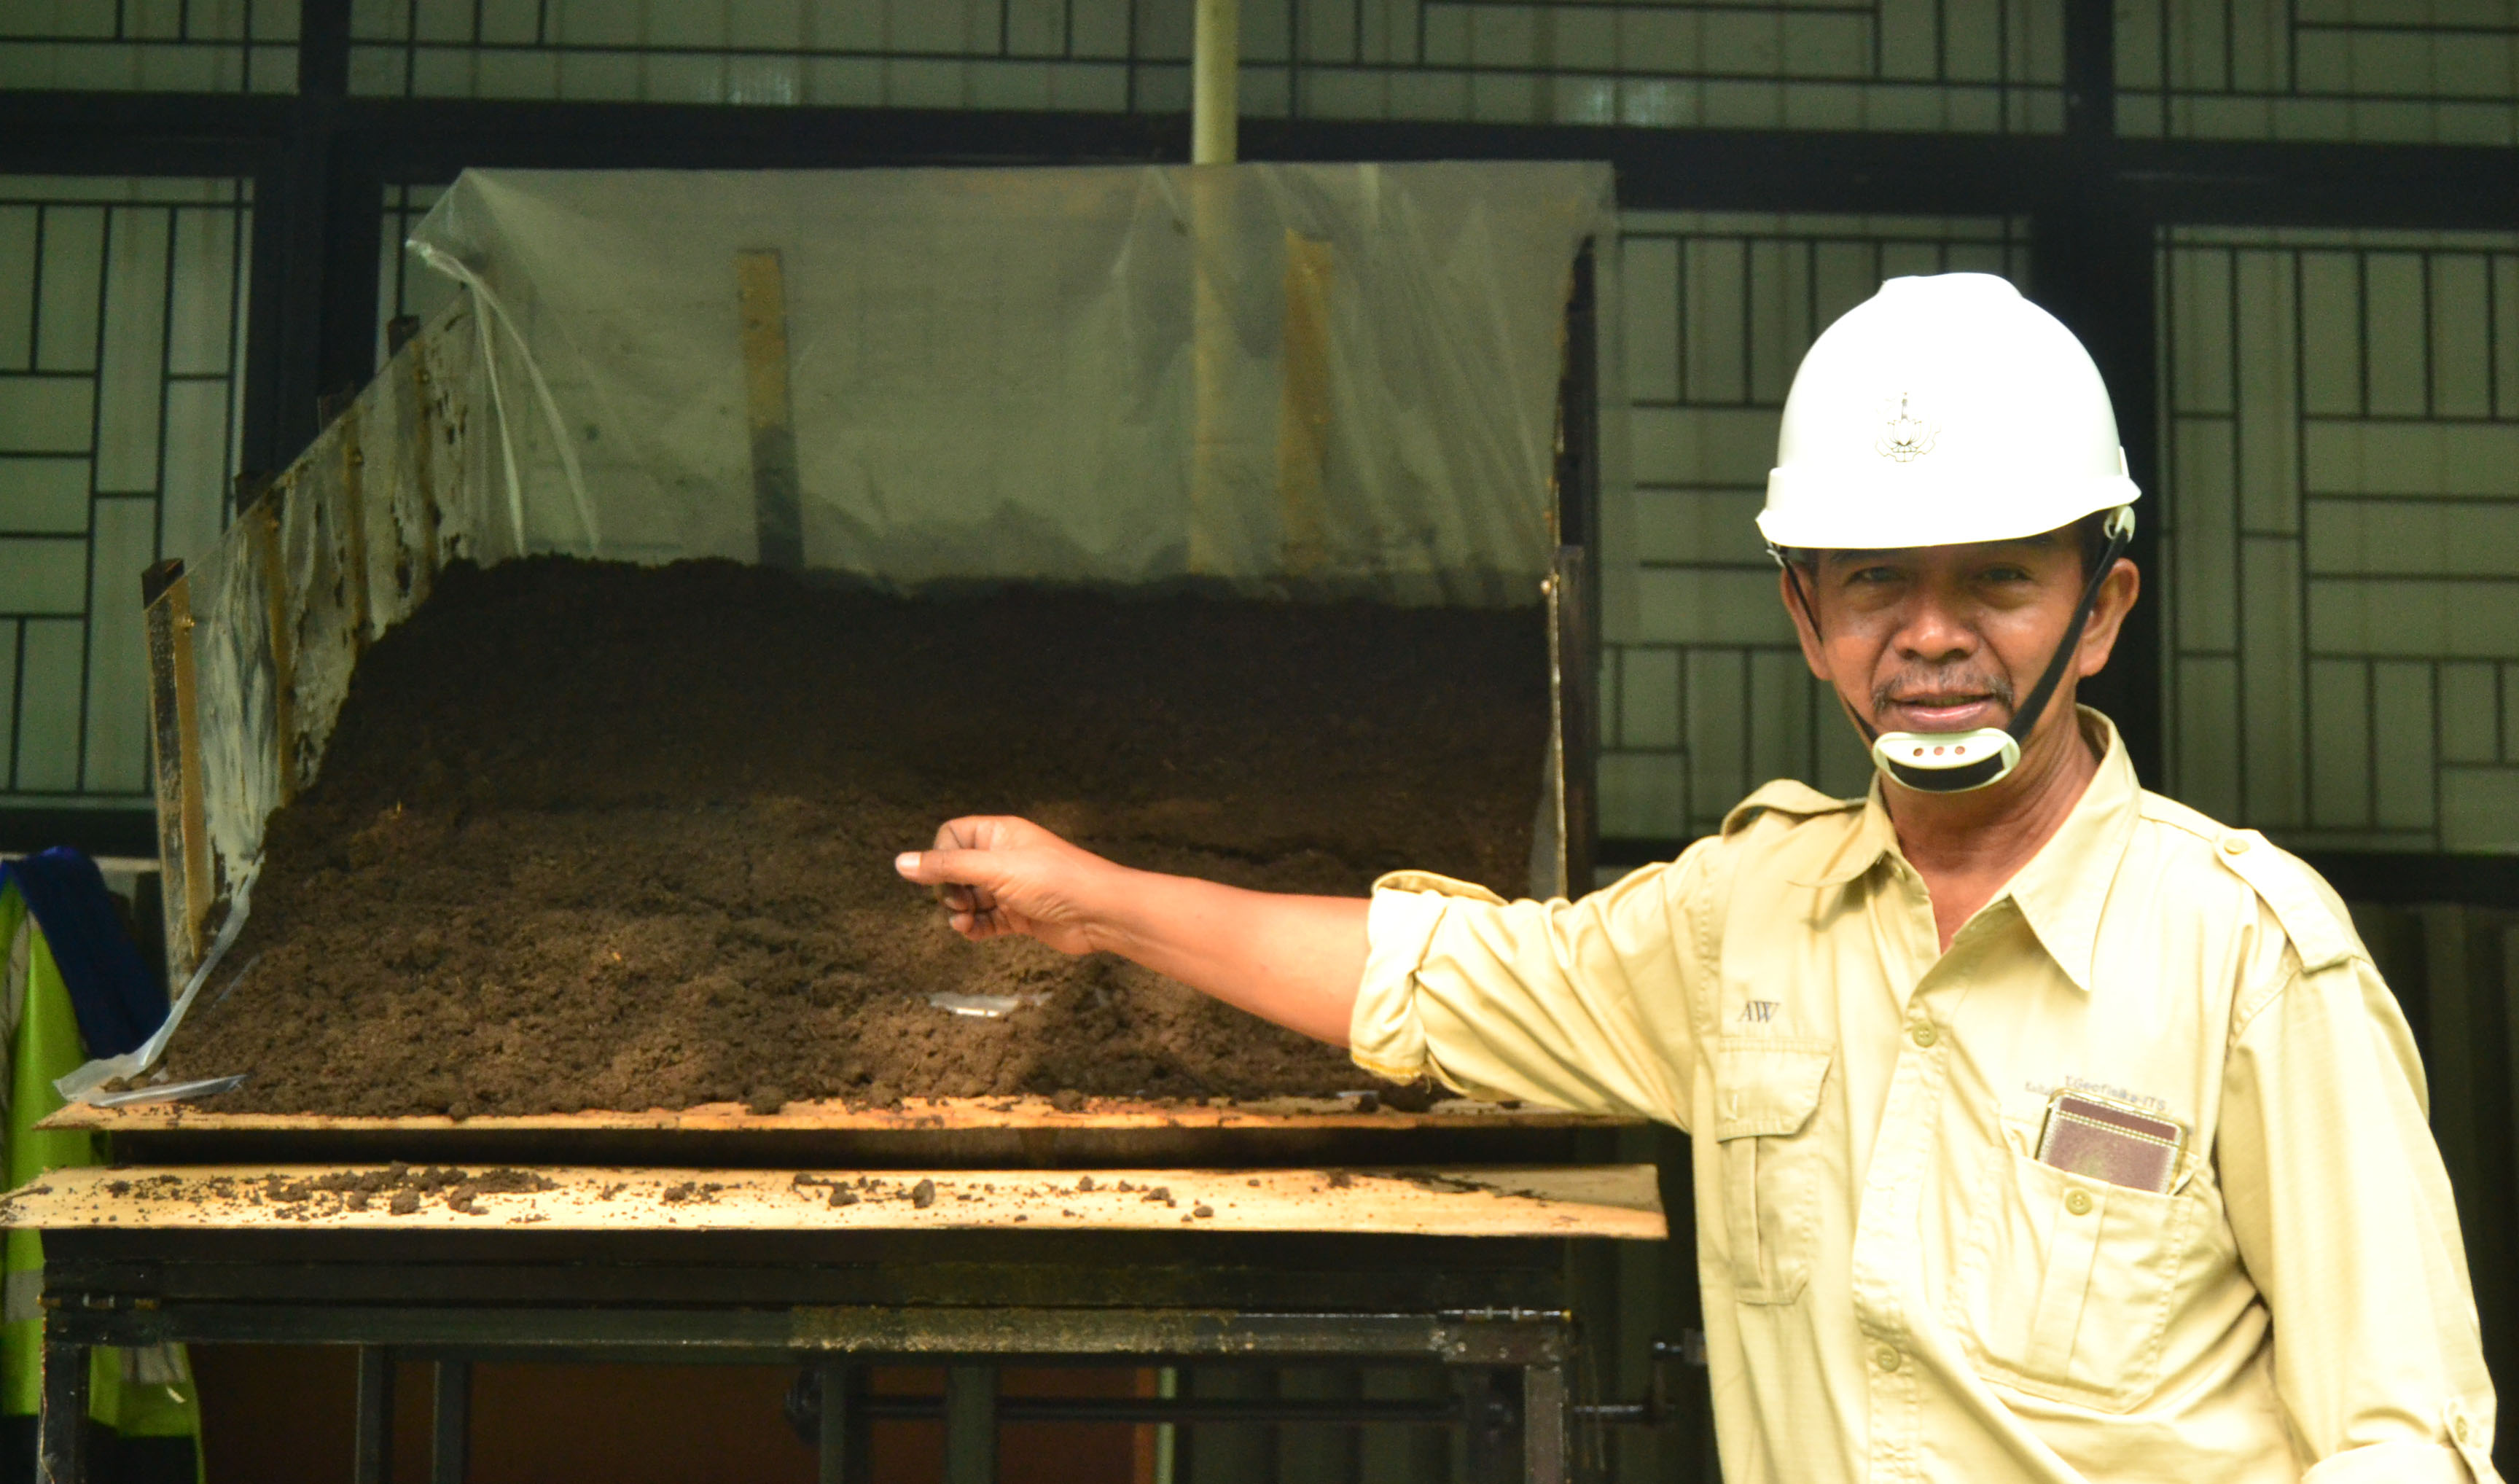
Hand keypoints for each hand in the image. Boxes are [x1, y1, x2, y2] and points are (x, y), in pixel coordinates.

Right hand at [894, 816, 1116, 955]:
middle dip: (949, 890)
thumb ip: (947, 867)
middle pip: (955, 871)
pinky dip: (975, 928)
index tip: (947, 876)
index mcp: (999, 834)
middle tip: (960, 903)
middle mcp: (1003, 857)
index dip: (941, 856)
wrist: (1100, 913)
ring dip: (960, 913)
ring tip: (965, 923)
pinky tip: (973, 933)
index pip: (950, 836)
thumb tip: (901, 863)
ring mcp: (1011, 887)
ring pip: (968, 899)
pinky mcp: (1019, 914)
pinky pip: (984, 921)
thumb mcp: (995, 869)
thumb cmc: (1055, 880)